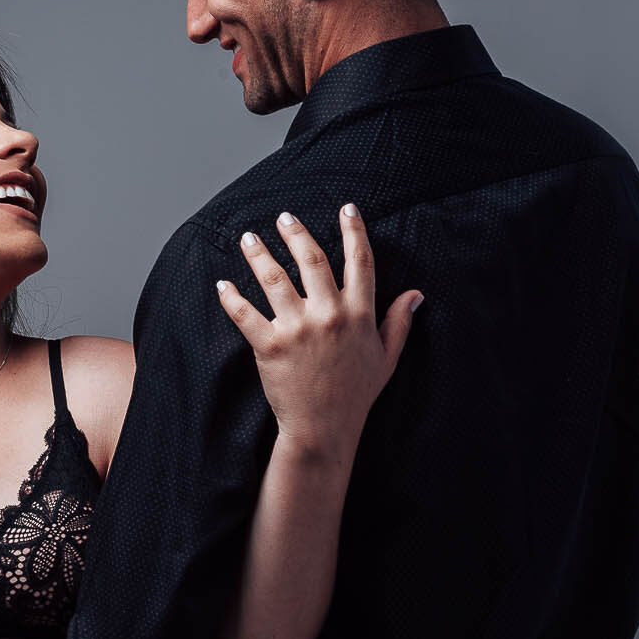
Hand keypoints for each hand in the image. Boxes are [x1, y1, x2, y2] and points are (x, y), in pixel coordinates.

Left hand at [216, 204, 422, 461]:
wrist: (324, 429)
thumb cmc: (356, 395)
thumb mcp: (386, 358)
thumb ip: (398, 323)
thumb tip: (415, 294)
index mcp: (360, 314)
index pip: (359, 261)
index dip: (353, 231)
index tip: (346, 208)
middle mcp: (329, 315)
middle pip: (312, 260)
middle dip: (296, 233)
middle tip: (284, 218)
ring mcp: (298, 328)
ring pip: (274, 278)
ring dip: (259, 254)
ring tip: (248, 239)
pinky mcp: (270, 346)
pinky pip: (245, 313)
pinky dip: (231, 296)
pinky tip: (223, 284)